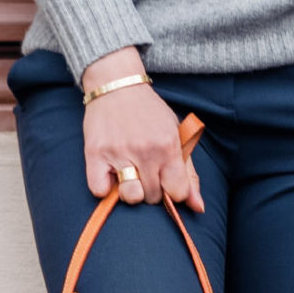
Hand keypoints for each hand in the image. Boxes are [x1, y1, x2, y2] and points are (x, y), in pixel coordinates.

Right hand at [81, 49, 203, 210]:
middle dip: (152, 189)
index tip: (167, 181)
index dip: (173, 191)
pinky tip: (111, 174)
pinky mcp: (95, 154)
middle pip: (153, 197)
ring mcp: (119, 153)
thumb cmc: (149, 113)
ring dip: (131, 191)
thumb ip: (188, 172)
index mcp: (168, 146)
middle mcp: (145, 151)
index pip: (177, 192)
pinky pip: (100, 190)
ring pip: (130, 197)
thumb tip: (198, 207)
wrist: (117, 85)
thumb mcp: (175, 135)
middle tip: (146, 171)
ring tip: (130, 175)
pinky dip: (105, 188)